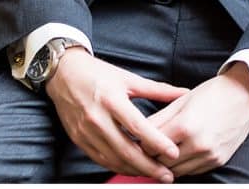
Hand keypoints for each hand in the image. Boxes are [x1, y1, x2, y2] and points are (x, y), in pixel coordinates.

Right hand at [46, 49, 187, 180]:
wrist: (64, 73)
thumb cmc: (99, 73)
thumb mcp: (129, 78)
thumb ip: (158, 89)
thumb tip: (184, 93)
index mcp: (113, 100)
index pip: (138, 128)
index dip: (157, 143)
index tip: (174, 153)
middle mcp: (98, 119)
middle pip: (126, 150)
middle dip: (148, 166)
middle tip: (168, 175)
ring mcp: (85, 132)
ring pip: (113, 159)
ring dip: (134, 170)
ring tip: (154, 174)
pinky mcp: (78, 140)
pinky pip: (100, 159)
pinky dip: (117, 166)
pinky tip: (132, 169)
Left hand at [147, 63, 248, 177]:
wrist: (246, 95)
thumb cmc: (214, 93)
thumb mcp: (183, 100)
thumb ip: (159, 118)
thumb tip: (138, 131)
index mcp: (185, 125)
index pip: (151, 146)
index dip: (142, 144)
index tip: (140, 139)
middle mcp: (197, 144)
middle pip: (161, 162)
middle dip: (153, 156)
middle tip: (149, 147)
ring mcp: (209, 155)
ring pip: (175, 171)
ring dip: (167, 164)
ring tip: (165, 151)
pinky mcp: (217, 161)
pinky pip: (192, 172)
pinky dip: (183, 165)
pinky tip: (182, 153)